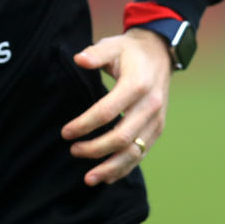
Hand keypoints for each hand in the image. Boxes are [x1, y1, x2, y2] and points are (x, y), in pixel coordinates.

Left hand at [60, 28, 171, 185]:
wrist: (159, 54)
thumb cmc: (130, 51)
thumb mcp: (112, 44)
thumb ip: (95, 54)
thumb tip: (79, 59)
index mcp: (137, 84)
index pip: (107, 111)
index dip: (85, 125)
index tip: (65, 133)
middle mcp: (150, 105)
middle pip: (122, 137)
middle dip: (95, 149)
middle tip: (73, 151)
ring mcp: (157, 120)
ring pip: (135, 152)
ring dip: (111, 167)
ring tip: (88, 178)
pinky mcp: (158, 129)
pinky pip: (142, 153)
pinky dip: (125, 167)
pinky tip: (107, 176)